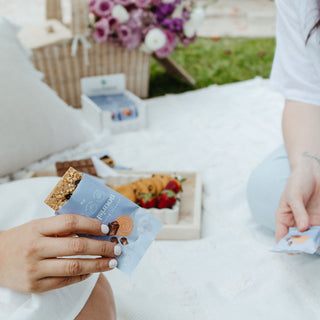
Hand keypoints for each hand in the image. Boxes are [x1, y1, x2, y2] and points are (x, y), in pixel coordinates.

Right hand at [0, 214, 120, 292]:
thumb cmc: (22, 238)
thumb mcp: (38, 226)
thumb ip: (61, 227)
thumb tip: (93, 228)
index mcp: (37, 228)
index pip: (70, 222)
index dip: (91, 224)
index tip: (106, 228)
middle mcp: (35, 248)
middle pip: (76, 246)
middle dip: (101, 247)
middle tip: (117, 247)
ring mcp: (35, 269)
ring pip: (74, 266)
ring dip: (97, 264)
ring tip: (112, 262)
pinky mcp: (35, 286)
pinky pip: (65, 281)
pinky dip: (82, 276)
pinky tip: (93, 271)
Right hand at [275, 156, 319, 241]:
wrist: (313, 172)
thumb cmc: (297, 182)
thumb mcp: (294, 196)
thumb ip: (299, 213)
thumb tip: (302, 229)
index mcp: (284, 219)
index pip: (282, 237)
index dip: (287, 246)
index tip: (296, 249)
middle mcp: (296, 224)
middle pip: (299, 241)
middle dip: (306, 246)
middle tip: (313, 245)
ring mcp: (310, 223)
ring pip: (313, 239)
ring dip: (317, 242)